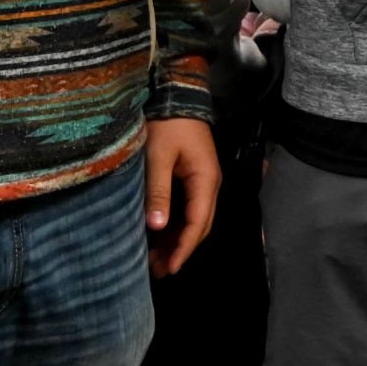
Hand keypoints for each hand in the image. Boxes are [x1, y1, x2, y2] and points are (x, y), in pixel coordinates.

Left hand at [143, 116, 218, 276]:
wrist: (176, 94)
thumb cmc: (166, 125)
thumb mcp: (158, 157)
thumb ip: (159, 191)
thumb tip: (156, 227)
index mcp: (206, 180)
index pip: (198, 223)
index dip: (184, 248)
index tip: (168, 269)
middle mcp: (210, 183)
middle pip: (200, 225)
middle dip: (181, 249)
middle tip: (158, 271)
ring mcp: (204, 180)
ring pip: (195, 218)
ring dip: (178, 239)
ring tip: (155, 258)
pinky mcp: (194, 176)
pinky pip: (189, 208)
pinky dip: (176, 225)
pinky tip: (159, 234)